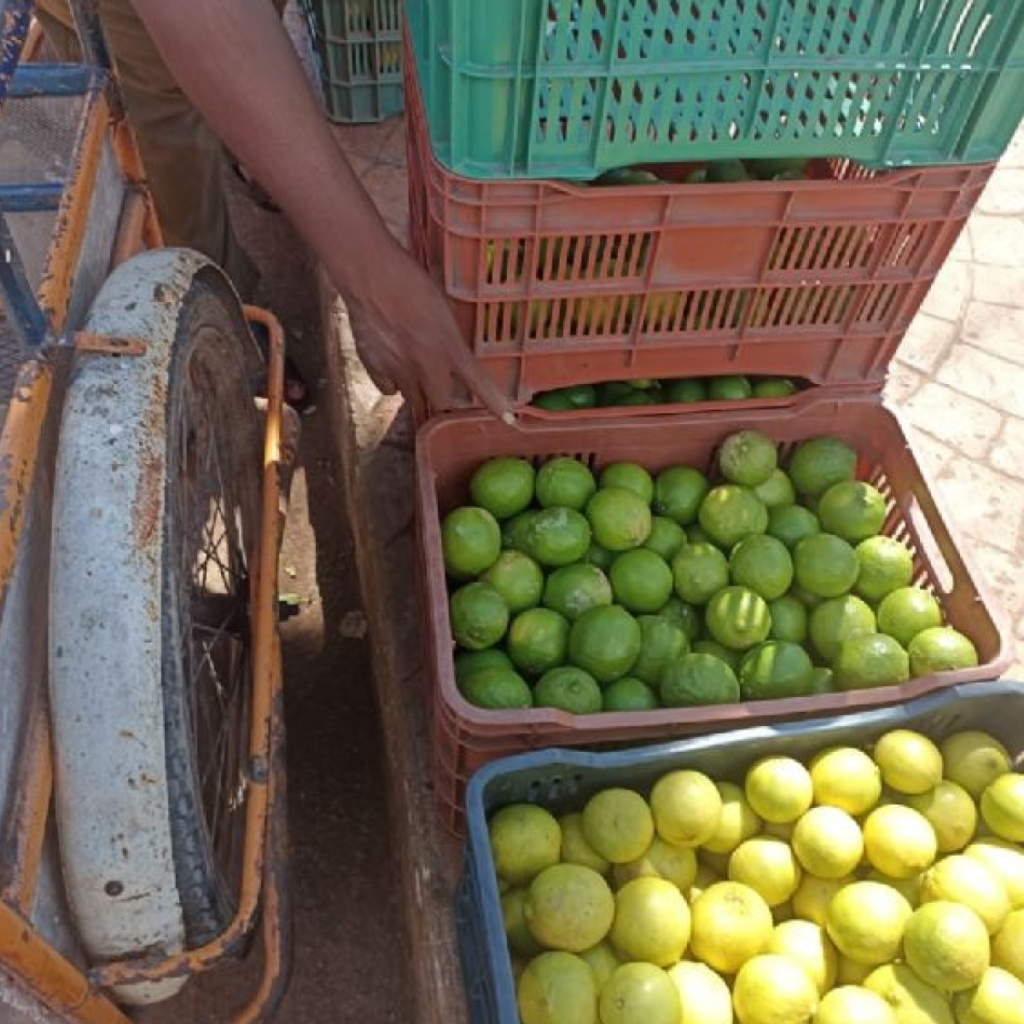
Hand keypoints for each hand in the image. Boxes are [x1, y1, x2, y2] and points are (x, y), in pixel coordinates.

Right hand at [342, 242, 515, 424]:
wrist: (370, 273)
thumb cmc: (410, 281)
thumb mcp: (443, 309)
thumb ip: (449, 339)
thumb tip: (453, 357)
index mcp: (448, 345)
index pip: (477, 381)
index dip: (493, 402)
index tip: (508, 418)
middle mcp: (426, 364)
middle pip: (440, 401)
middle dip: (442, 394)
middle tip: (438, 378)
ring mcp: (398, 369)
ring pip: (414, 397)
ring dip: (418, 387)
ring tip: (411, 361)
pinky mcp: (375, 368)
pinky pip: (389, 389)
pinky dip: (393, 382)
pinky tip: (391, 362)